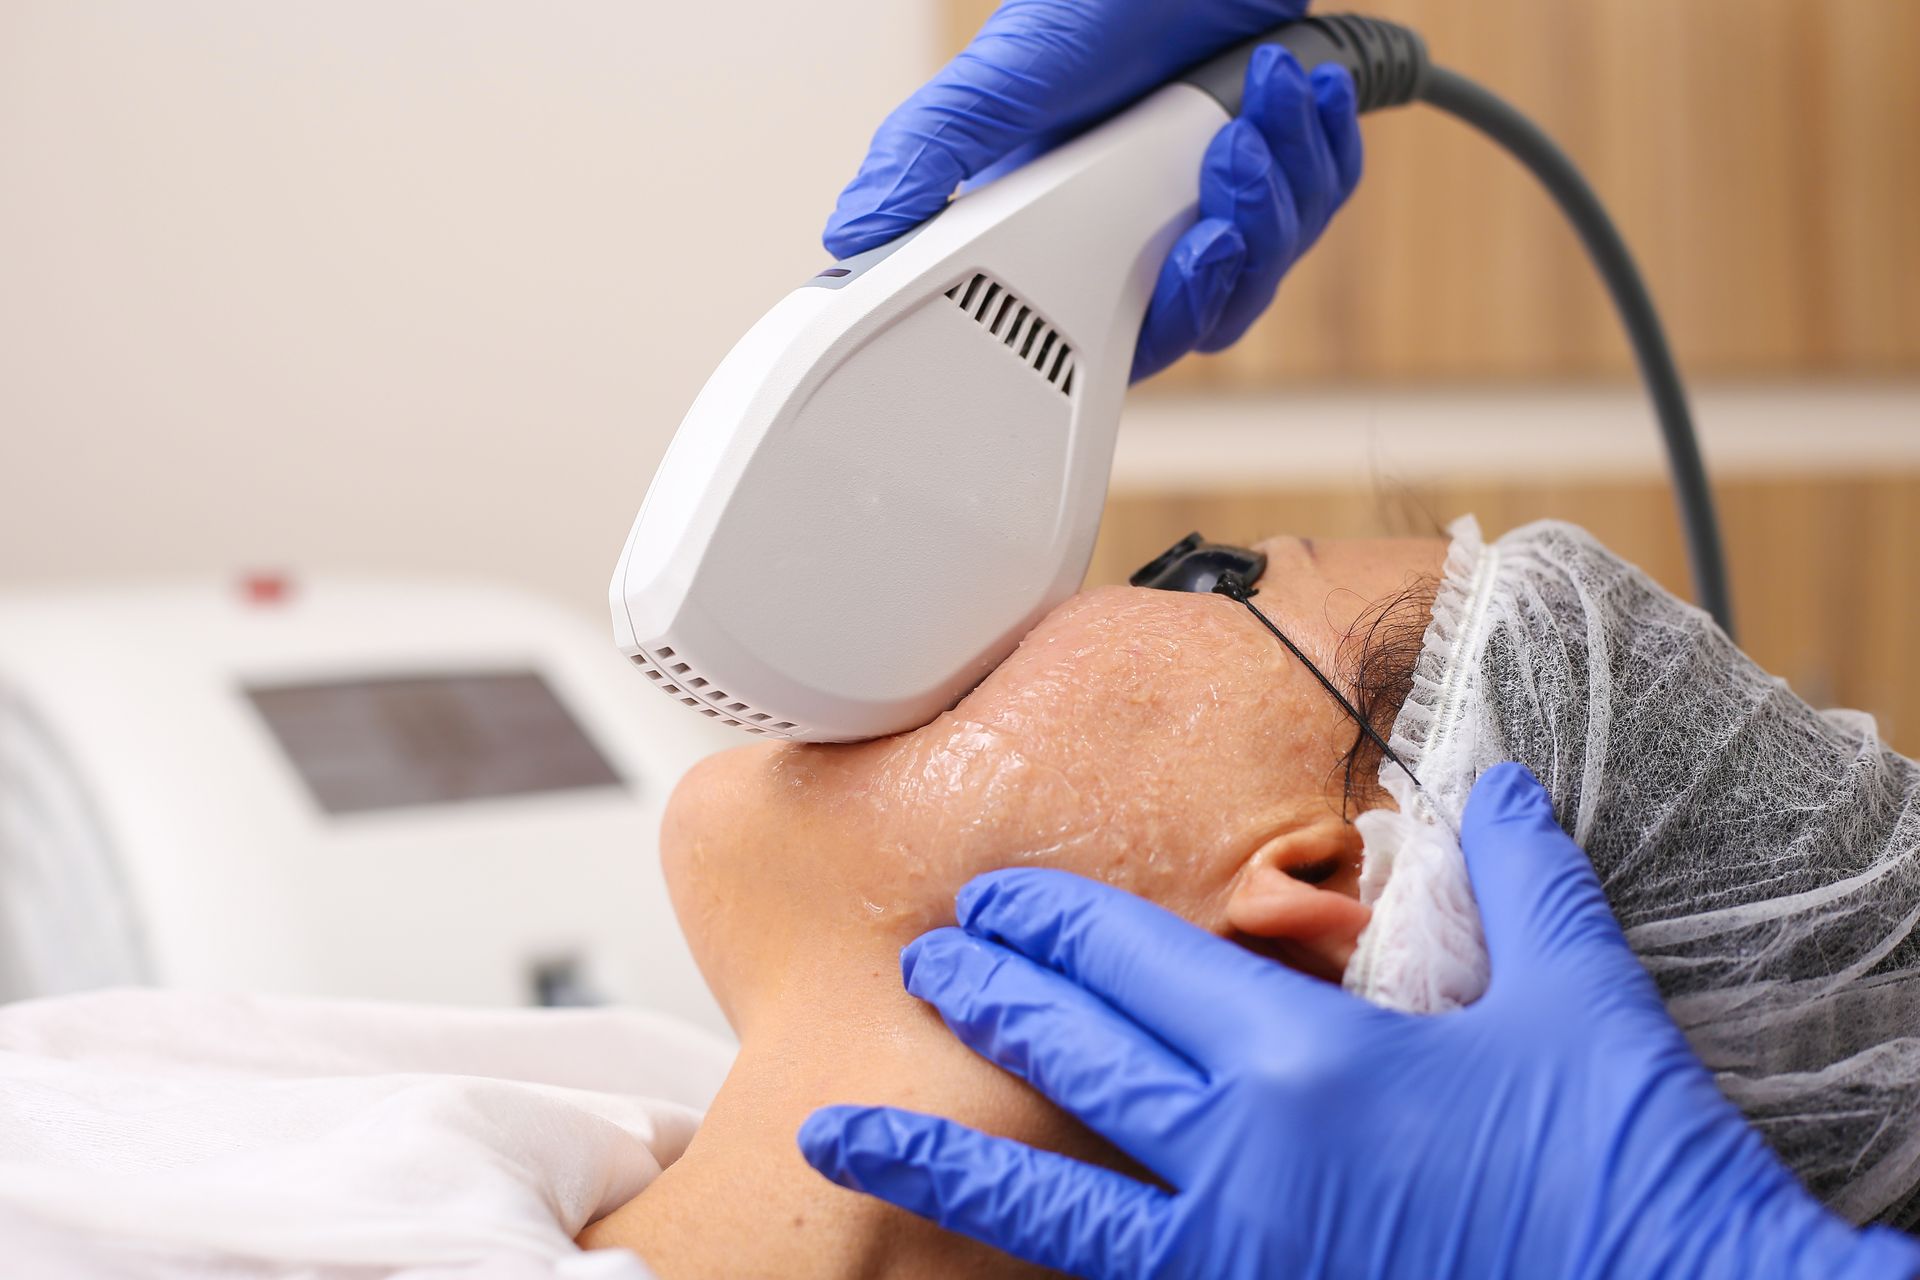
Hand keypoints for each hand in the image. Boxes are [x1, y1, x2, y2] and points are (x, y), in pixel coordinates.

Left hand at [799, 765, 1919, 1278]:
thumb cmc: (1626, 1167)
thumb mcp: (1579, 999)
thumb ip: (1519, 876)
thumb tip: (1493, 787)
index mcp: (1307, 1056)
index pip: (1136, 960)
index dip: (1051, 922)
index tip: (996, 902)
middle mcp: (1246, 1154)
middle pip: (1074, 1052)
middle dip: (986, 998)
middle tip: (921, 964)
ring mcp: (1235, 1251)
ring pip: (1044, 1197)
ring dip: (936, 1153)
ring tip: (838, 1130)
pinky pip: (1110, 1276)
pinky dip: (1032, 1255)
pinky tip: (974, 1247)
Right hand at [824, 1, 1362, 381]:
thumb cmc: (1094, 3)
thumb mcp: (996, 82)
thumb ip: (926, 160)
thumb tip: (850, 239)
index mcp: (1071, 237)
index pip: (1118, 340)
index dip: (1162, 325)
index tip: (1186, 266)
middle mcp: (1146, 232)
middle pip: (1213, 310)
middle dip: (1237, 246)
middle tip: (1227, 170)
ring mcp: (1215, 201)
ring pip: (1274, 258)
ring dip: (1282, 182)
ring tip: (1263, 102)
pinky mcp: (1280, 166)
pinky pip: (1323, 197)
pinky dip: (1321, 147)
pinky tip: (1298, 93)